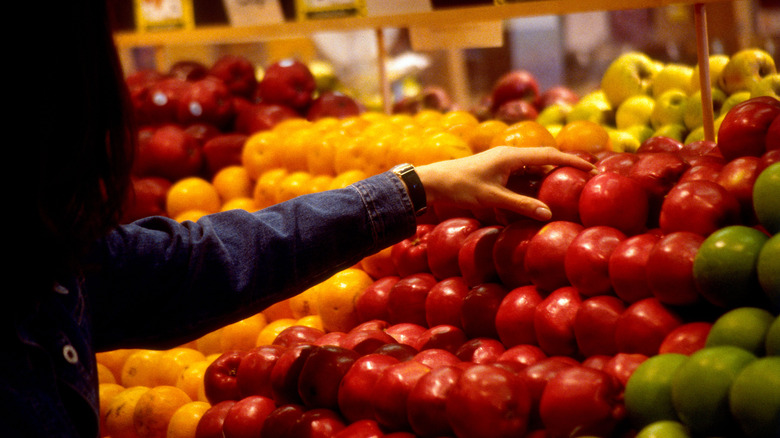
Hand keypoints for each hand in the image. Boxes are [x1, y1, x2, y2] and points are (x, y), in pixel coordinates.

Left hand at [416, 146, 595, 220]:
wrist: (435, 180)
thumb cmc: (462, 187)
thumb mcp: (492, 198)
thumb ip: (520, 205)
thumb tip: (548, 214)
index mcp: (511, 156)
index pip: (549, 155)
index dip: (572, 161)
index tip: (591, 168)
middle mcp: (509, 154)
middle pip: (545, 156)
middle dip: (566, 164)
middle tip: (587, 174)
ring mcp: (503, 160)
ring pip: (534, 163)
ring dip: (551, 170)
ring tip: (570, 181)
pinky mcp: (497, 167)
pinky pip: (523, 169)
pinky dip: (536, 176)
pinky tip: (543, 187)